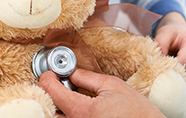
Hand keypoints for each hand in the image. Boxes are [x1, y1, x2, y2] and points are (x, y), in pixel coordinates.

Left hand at [39, 69, 164, 117]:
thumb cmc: (137, 112)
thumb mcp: (113, 86)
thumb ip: (87, 78)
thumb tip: (71, 71)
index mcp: (82, 111)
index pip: (50, 91)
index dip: (48, 77)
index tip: (51, 72)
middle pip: (49, 109)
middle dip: (49, 94)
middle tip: (58, 83)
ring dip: (58, 106)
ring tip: (68, 96)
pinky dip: (67, 114)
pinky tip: (77, 107)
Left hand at [155, 12, 185, 85]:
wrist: (181, 35)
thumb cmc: (172, 34)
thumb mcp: (164, 33)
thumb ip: (160, 43)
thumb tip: (159, 59)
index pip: (184, 61)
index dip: (172, 67)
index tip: (160, 69)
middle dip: (174, 75)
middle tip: (160, 76)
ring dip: (178, 81)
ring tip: (166, 77)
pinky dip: (181, 84)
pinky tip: (172, 81)